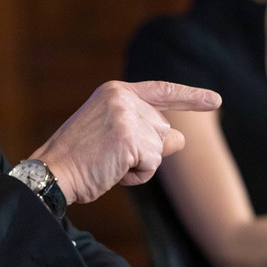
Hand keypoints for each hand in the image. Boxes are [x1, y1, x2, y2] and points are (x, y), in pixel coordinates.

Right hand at [29, 80, 220, 204]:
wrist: (51, 173)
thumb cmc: (80, 159)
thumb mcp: (116, 138)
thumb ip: (149, 134)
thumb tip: (181, 139)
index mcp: (116, 91)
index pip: (162, 91)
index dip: (191, 97)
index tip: (216, 101)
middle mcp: (123, 97)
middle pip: (162, 128)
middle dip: (145, 150)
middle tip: (109, 156)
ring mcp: (127, 116)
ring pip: (160, 147)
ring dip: (140, 164)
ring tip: (109, 163)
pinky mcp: (130, 138)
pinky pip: (152, 163)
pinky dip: (137, 175)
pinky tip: (113, 171)